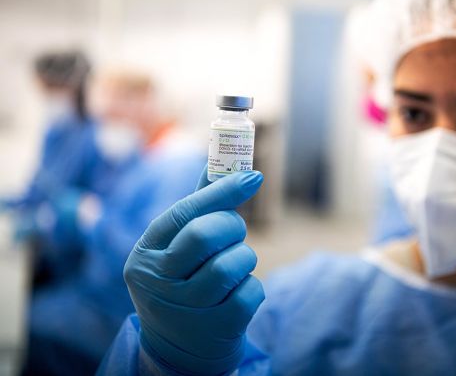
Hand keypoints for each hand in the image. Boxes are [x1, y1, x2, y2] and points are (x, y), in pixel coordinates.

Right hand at [123, 170, 264, 375]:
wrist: (178, 349)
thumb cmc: (181, 282)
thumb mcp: (174, 248)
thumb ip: (196, 207)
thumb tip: (221, 163)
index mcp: (145, 255)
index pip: (184, 212)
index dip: (222, 191)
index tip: (253, 176)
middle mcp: (158, 283)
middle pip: (206, 234)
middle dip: (232, 225)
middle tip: (234, 232)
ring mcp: (186, 309)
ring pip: (233, 263)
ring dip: (244, 258)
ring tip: (233, 267)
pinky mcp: (216, 329)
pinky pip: (251, 291)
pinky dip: (251, 287)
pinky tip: (235, 294)